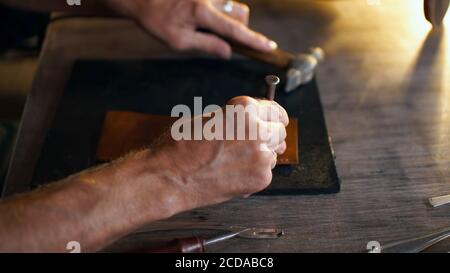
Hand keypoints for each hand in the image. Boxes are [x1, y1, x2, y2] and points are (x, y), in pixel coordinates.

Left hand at [105, 0, 276, 57]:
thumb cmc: (157, 20)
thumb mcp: (179, 40)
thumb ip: (207, 44)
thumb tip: (228, 52)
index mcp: (202, 13)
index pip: (235, 30)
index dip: (254, 40)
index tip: (269, 46)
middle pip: (239, 13)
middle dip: (237, 26)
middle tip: (219, 36)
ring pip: (230, 5)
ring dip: (224, 18)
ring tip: (200, 24)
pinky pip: (219, 1)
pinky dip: (214, 11)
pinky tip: (194, 15)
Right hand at [154, 96, 288, 208]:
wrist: (170, 176)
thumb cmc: (181, 147)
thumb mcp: (209, 119)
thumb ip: (236, 119)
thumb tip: (254, 122)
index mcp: (244, 109)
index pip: (275, 111)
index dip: (273, 118)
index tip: (274, 122)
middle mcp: (257, 129)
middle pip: (279, 132)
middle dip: (269, 136)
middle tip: (254, 144)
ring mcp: (261, 155)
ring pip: (273, 153)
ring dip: (261, 156)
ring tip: (235, 161)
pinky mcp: (261, 178)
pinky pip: (266, 172)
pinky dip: (254, 173)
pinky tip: (233, 173)